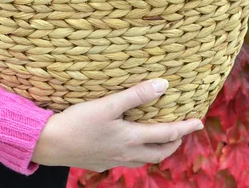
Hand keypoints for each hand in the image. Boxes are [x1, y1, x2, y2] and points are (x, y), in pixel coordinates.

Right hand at [31, 79, 203, 171]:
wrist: (50, 144)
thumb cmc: (78, 122)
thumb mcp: (108, 104)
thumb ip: (136, 95)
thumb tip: (164, 86)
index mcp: (131, 138)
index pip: (167, 134)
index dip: (185, 127)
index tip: (199, 122)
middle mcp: (126, 153)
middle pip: (159, 154)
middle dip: (174, 144)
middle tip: (180, 134)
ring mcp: (112, 161)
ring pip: (142, 160)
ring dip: (156, 151)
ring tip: (158, 141)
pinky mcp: (99, 163)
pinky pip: (124, 162)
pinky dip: (135, 155)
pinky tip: (126, 147)